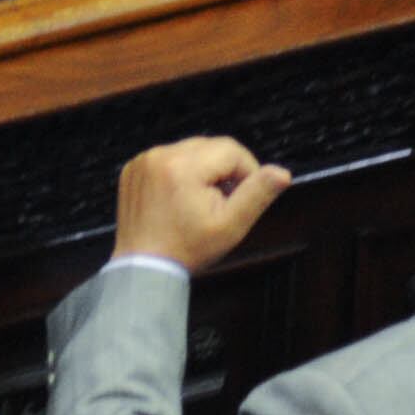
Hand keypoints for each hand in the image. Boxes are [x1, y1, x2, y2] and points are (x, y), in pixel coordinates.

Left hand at [116, 137, 294, 273]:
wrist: (144, 267)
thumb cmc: (189, 249)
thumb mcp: (230, 226)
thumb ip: (257, 194)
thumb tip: (282, 172)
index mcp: (184, 166)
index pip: (232, 150)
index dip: (246, 171)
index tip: (241, 198)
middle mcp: (160, 155)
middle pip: (210, 146)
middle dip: (222, 170)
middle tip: (221, 202)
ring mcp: (143, 160)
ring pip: (189, 150)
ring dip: (201, 169)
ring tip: (198, 202)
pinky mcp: (132, 168)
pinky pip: (167, 158)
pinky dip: (178, 171)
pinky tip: (178, 198)